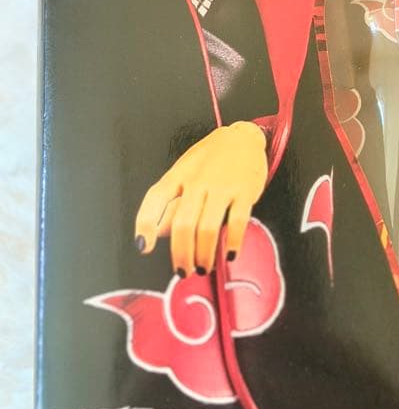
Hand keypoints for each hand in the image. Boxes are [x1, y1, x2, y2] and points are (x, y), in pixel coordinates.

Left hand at [134, 121, 267, 275]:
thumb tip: (158, 233)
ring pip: (207, 227)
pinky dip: (232, 242)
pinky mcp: (245, 191)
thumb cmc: (211, 160)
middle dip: (181, 253)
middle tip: (183, 271)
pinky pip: (236, 221)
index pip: (155, 199)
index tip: (143, 247)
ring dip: (203, 254)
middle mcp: (198, 181)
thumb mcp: (185, 173)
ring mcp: (222, 186)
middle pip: (183, 224)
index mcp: (179, 176)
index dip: (145, 224)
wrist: (244, 137)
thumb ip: (171, 202)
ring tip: (203, 267)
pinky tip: (230, 253)